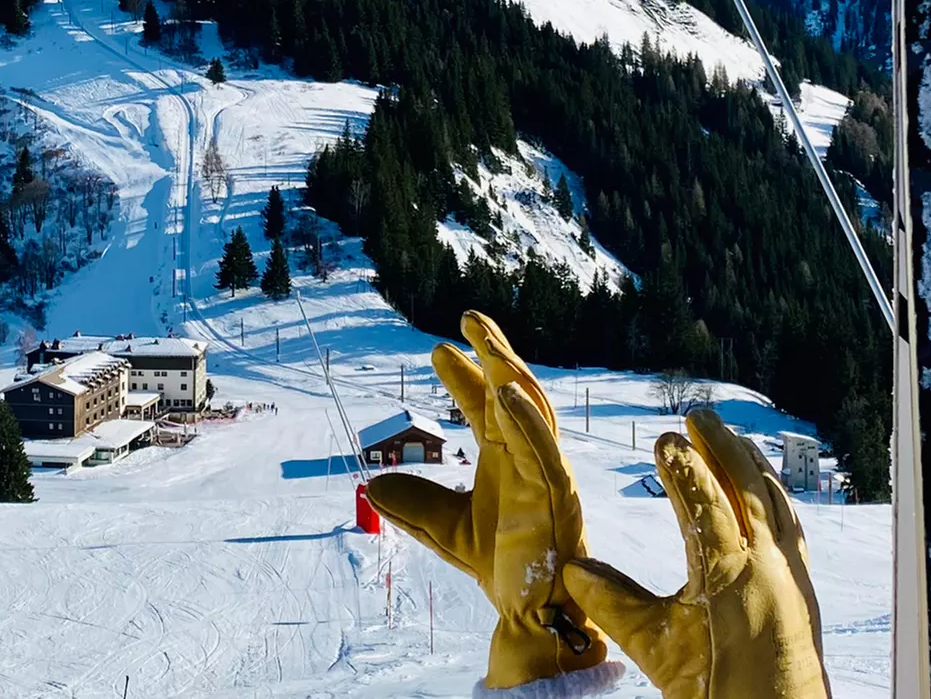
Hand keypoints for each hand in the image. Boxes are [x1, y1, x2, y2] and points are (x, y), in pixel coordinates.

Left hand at [367, 312, 610, 689]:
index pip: (485, 405)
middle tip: (469, 318)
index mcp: (506, 459)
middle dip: (494, 353)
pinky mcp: (557, 496)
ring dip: (510, 372)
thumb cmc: (503, 565)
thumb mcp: (443, 530)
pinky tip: (504, 394)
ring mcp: (546, 472)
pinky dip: (527, 420)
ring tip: (485, 341)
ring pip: (532, 410)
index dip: (464, 375)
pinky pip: (544, 451)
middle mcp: (528, 456)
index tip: (438, 349)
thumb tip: (372, 483)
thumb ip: (413, 505)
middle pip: (512, 393)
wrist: (533, 613)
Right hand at [563, 408, 828, 698]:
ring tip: (732, 439)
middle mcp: (767, 564)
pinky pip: (791, 524)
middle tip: (698, 416)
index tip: (662, 438)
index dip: (682, 467)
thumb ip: (616, 605)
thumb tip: (572, 570)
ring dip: (752, 464)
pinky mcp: (803, 587)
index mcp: (728, 573)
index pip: (704, 501)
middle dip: (722, 446)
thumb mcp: (657, 651)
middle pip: (747, 486)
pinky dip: (775, 496)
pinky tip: (766, 495)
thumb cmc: (716, 694)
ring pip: (775, 501)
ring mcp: (791, 574)